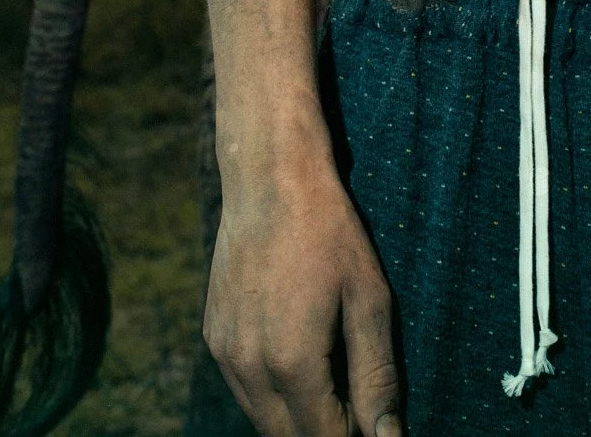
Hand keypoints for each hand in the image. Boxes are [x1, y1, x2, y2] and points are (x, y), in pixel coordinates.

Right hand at [204, 123, 400, 436]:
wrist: (271, 178)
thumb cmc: (329, 232)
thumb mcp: (369, 299)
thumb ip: (376, 376)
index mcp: (290, 363)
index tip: (378, 428)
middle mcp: (247, 367)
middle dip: (324, 433)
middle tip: (358, 410)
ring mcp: (224, 353)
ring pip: (261, 418)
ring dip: (296, 417)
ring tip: (335, 383)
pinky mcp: (212, 335)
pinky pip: (243, 387)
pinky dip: (271, 392)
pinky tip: (300, 360)